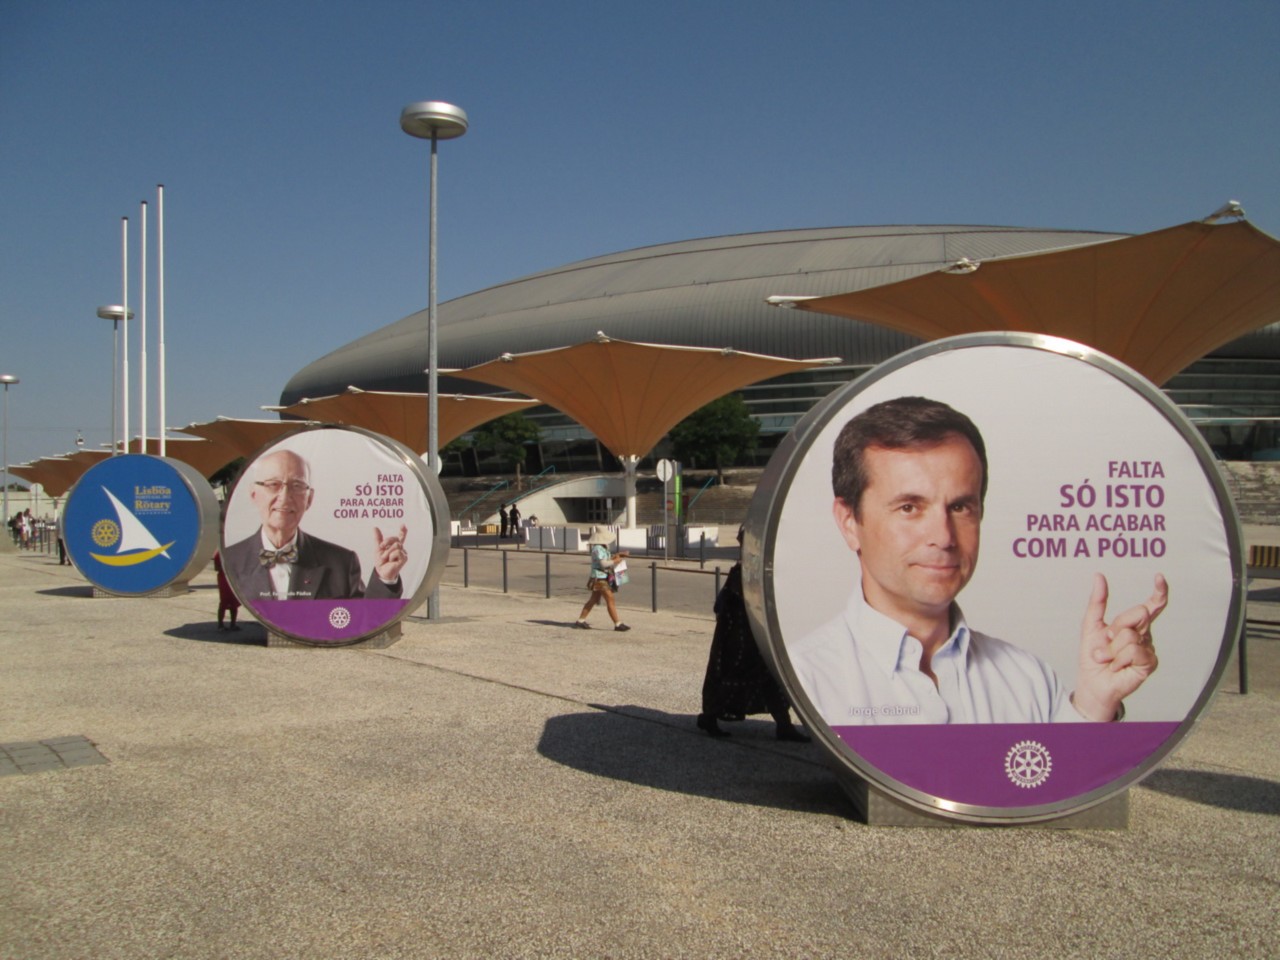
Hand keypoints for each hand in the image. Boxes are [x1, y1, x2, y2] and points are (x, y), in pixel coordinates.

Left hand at [373, 524, 408, 582]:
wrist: (381, 571)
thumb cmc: (381, 561)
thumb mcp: (378, 548)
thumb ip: (378, 538)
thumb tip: (375, 528)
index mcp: (395, 545)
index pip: (400, 537)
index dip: (403, 531)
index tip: (403, 525)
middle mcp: (400, 548)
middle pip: (395, 539)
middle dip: (386, 542)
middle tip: (381, 547)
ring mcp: (403, 553)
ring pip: (396, 545)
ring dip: (388, 551)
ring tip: (386, 558)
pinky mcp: (404, 558)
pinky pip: (397, 552)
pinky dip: (391, 556)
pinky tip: (391, 561)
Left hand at [1072, 573, 1166, 720]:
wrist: (1092, 681)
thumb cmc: (1093, 655)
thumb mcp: (1091, 625)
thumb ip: (1097, 601)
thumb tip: (1099, 576)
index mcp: (1133, 624)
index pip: (1152, 606)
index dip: (1159, 591)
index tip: (1159, 577)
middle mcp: (1144, 634)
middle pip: (1139, 613)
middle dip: (1116, 626)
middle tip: (1107, 640)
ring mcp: (1149, 648)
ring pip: (1131, 635)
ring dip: (1111, 648)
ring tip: (1108, 658)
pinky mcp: (1149, 662)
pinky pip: (1133, 651)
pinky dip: (1118, 659)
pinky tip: (1117, 667)